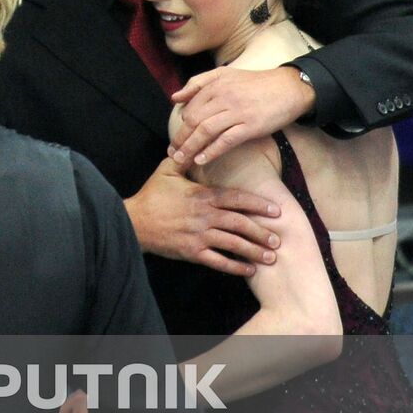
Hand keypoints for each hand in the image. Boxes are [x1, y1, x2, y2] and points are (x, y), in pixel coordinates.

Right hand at [125, 159, 279, 275]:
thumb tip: (192, 143)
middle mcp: (204, 216)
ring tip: (270, 256)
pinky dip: (235, 267)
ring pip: (233, 244)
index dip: (258, 204)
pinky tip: (248, 270)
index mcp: (202, 196)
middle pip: (240, 223)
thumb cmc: (151, 195)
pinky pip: (218, 262)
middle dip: (262, 232)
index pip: (236, 199)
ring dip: (254, 250)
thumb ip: (183, 159)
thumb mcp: (166, 170)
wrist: (134, 222)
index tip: (276, 211)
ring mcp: (198, 236)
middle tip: (279, 239)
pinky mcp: (191, 252)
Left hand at [170, 65, 314, 166]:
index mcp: (216, 84)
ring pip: (206, 130)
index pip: (189, 107)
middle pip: (194, 120)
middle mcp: (224, 97)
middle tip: (173, 154)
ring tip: (181, 159)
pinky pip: (226, 140)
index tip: (175, 140)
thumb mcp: (226, 74)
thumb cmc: (256, 83)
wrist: (290, 88)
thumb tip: (175, 97)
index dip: (180, 125)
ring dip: (190, 147)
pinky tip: (201, 160)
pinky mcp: (251, 126)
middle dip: (180, 139)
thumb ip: (198, 83)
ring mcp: (237, 112)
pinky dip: (211, 151)